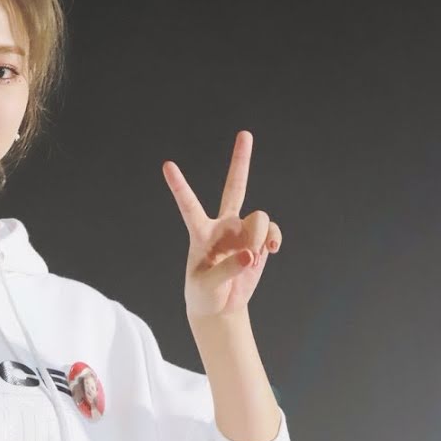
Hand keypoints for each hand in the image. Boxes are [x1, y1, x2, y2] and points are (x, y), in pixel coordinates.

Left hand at [162, 130, 281, 322]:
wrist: (220, 306)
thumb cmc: (204, 294)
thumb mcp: (207, 287)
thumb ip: (226, 270)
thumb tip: (250, 254)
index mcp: (200, 232)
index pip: (189, 205)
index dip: (179, 186)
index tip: (166, 165)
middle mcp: (223, 225)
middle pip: (235, 186)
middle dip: (241, 161)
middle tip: (246, 134)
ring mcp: (242, 231)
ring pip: (259, 218)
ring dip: (259, 237)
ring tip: (252, 257)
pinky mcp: (258, 242)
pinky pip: (271, 231)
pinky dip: (273, 239)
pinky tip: (270, 251)